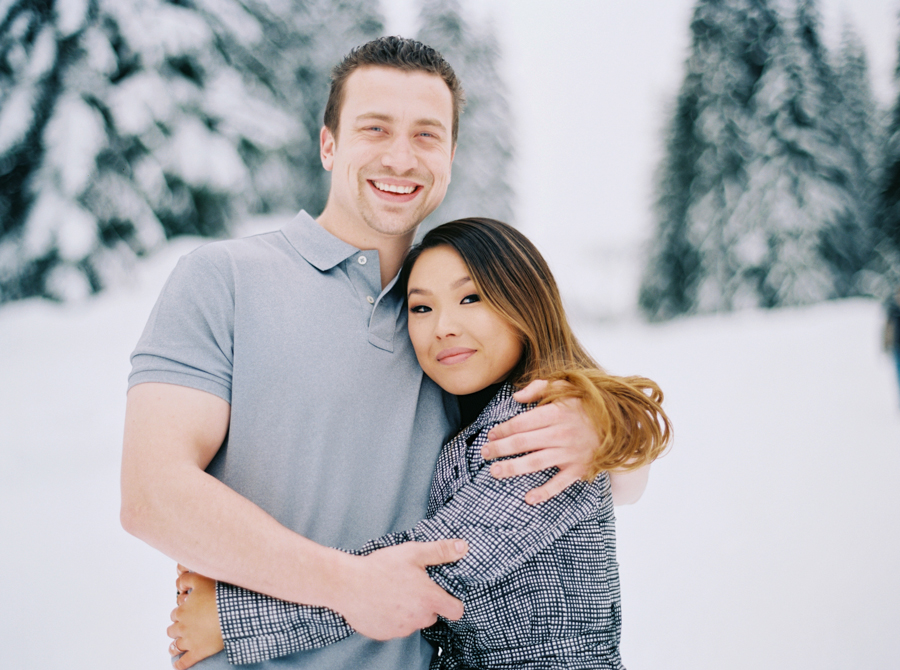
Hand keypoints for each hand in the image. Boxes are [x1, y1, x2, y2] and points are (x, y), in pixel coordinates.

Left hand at [167, 565, 223, 669]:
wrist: (231, 612)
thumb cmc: (218, 595)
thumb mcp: (201, 580)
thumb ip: (186, 579)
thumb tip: (178, 585)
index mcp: (182, 611)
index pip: (175, 614)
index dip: (181, 613)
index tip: (187, 613)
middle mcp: (182, 627)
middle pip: (172, 630)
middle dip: (177, 629)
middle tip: (183, 628)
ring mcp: (189, 641)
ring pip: (175, 646)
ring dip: (174, 647)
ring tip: (175, 648)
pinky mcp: (198, 652)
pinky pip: (184, 662)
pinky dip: (179, 665)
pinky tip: (178, 666)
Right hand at [334, 539, 467, 639]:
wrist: (348, 584)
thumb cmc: (381, 567)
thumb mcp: (413, 553)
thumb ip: (440, 551)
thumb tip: (463, 547)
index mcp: (429, 599)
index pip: (456, 611)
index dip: (453, 603)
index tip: (445, 595)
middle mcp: (418, 618)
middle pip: (433, 616)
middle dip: (426, 604)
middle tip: (411, 587)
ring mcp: (401, 629)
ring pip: (413, 622)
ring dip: (409, 611)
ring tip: (393, 592)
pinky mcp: (385, 635)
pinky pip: (395, 628)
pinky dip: (392, 618)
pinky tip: (382, 602)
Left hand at [482, 379, 595, 504]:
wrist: (623, 424)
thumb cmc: (590, 405)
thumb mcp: (568, 387)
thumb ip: (540, 388)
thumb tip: (516, 396)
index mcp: (556, 413)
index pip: (521, 422)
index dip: (503, 429)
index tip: (491, 434)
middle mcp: (560, 434)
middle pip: (523, 442)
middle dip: (500, 448)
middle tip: (484, 453)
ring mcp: (569, 453)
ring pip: (534, 462)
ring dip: (512, 468)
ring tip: (495, 471)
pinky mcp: (579, 469)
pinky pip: (559, 483)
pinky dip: (544, 492)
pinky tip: (528, 498)